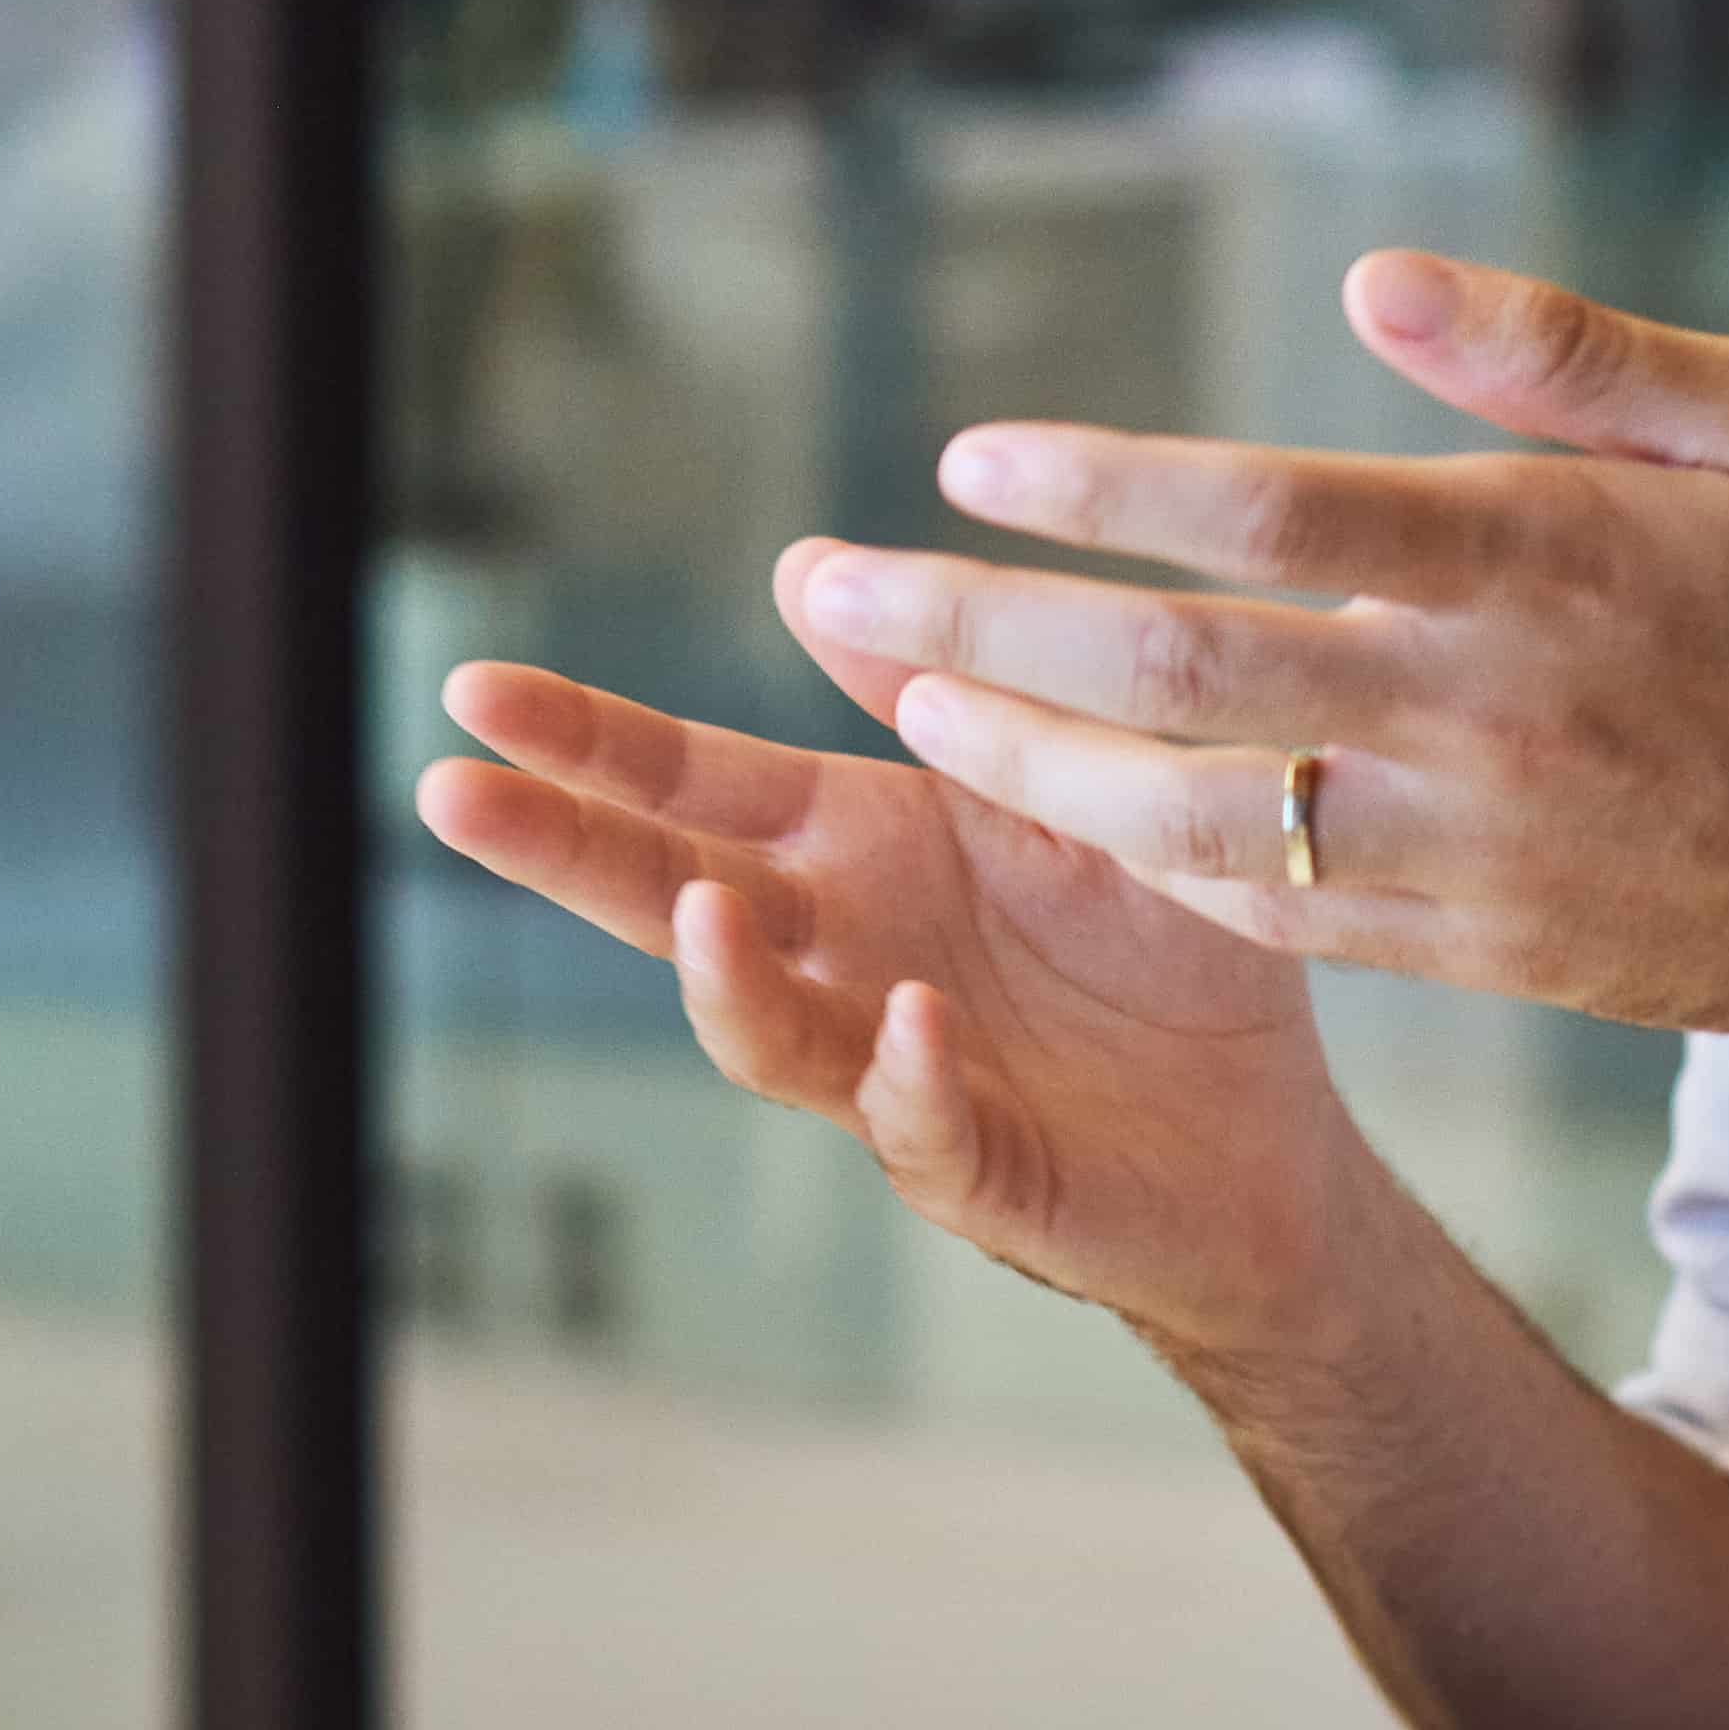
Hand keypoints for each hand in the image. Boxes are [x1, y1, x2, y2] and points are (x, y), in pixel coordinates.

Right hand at [413, 611, 1373, 1358]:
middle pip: (671, 896)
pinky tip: (911, 1024)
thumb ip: (942, 687)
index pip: (691, 786)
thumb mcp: (1057, 777)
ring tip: (703, 911)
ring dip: (721, 977)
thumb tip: (802, 562)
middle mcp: (846, 956)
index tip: (474, 690)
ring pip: (765, 1034)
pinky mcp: (982, 1167)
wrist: (1276, 1133)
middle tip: (451, 790)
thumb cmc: (1161, 943)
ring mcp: (892, 1070)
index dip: (584, 742)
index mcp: (858, 850)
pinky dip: (906, 1081)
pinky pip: (923, 1129)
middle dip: (561, 847)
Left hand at [777, 251, 1728, 1076]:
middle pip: (1175, 675)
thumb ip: (1563, 351)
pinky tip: (1055, 819)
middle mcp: (1485, 709)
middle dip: (978, 632)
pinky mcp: (1484, 951)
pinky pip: (1276, 915)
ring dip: (1021, 765)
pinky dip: (1150, 867)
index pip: (1268, 514)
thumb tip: (1366, 282)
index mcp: (1544, 556)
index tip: (967, 456)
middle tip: (822, 591)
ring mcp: (1476, 849)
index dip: (1102, 487)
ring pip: (1191, 816)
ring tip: (897, 712)